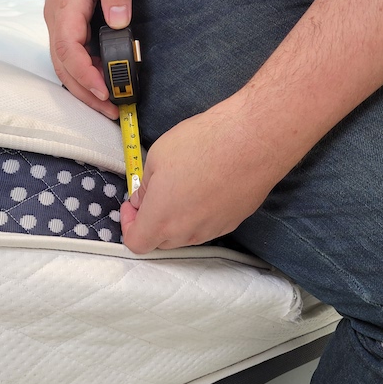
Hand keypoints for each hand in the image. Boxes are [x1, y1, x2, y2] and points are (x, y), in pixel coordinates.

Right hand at [44, 0, 134, 118]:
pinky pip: (72, 55)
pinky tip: (104, 81)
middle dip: (87, 95)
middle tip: (112, 111)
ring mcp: (61, 21)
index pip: (70, 51)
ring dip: (86, 88)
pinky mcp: (69, 22)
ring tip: (110, 104)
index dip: (86, 77)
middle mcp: (58, 18)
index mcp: (66, 5)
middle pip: (65, 68)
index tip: (105, 92)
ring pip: (66, 65)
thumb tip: (119, 20)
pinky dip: (86, 74)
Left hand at [120, 101, 288, 253]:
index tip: (134, 204)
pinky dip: (200, 213)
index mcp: (161, 220)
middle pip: (161, 240)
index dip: (129, 225)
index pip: (137, 242)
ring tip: (185, 186)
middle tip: (156, 191)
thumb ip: (146, 184)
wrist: (253, 141)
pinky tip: (207, 187)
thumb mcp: (158, 155)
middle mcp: (186, 233)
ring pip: (185, 234)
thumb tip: (143, 197)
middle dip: (153, 220)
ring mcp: (212, 230)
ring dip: (177, 218)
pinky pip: (208, 225)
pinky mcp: (232, 222)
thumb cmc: (202, 144)